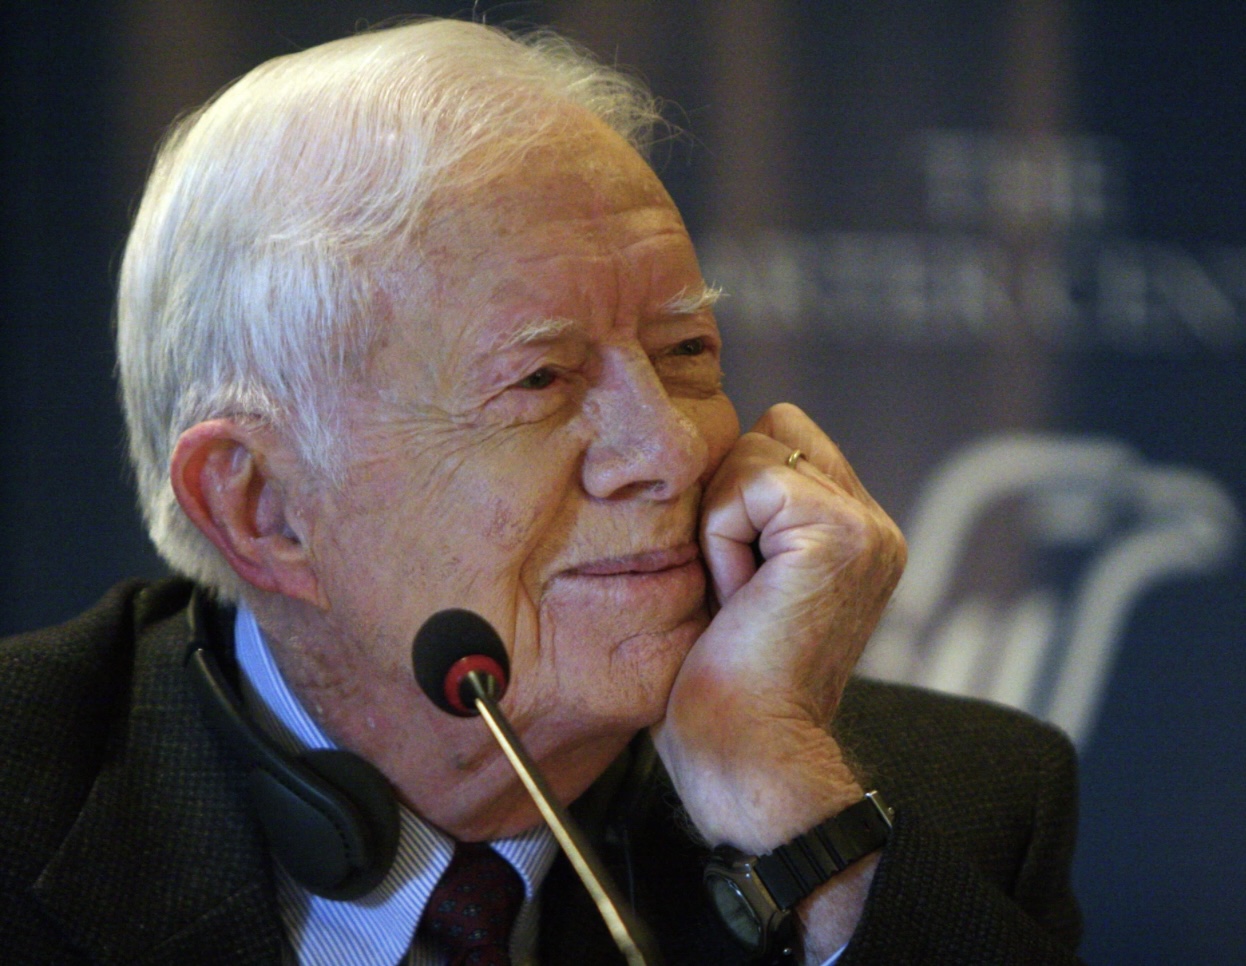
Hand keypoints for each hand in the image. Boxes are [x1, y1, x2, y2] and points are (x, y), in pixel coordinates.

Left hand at [652, 403, 905, 851]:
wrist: (750, 752)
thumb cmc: (725, 686)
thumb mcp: (740, 578)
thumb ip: (750, 513)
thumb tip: (707, 450)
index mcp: (855, 535)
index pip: (781, 441)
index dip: (733, 496)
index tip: (735, 581)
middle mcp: (872, 525)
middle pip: (768, 433)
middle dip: (727, 502)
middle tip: (737, 589)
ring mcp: (865, 525)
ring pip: (753, 454)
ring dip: (722, 527)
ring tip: (740, 597)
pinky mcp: (840, 531)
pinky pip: (746, 488)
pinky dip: (723, 543)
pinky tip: (741, 599)